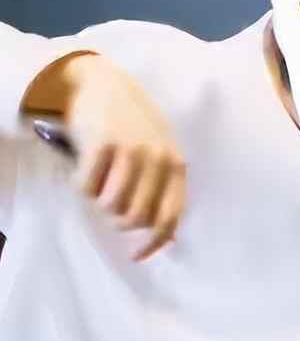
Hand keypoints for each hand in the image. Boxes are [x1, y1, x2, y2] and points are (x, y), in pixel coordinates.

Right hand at [52, 53, 187, 260]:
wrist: (106, 84)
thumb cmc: (134, 124)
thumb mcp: (159, 151)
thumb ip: (163, 187)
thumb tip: (167, 236)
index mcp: (176, 163)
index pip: (171, 214)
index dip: (154, 242)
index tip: (137, 256)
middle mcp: (159, 157)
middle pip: (136, 217)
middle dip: (118, 221)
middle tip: (107, 207)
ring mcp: (132, 150)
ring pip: (110, 206)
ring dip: (98, 202)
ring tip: (98, 182)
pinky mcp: (104, 144)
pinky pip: (86, 188)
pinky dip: (81, 185)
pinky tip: (84, 168)